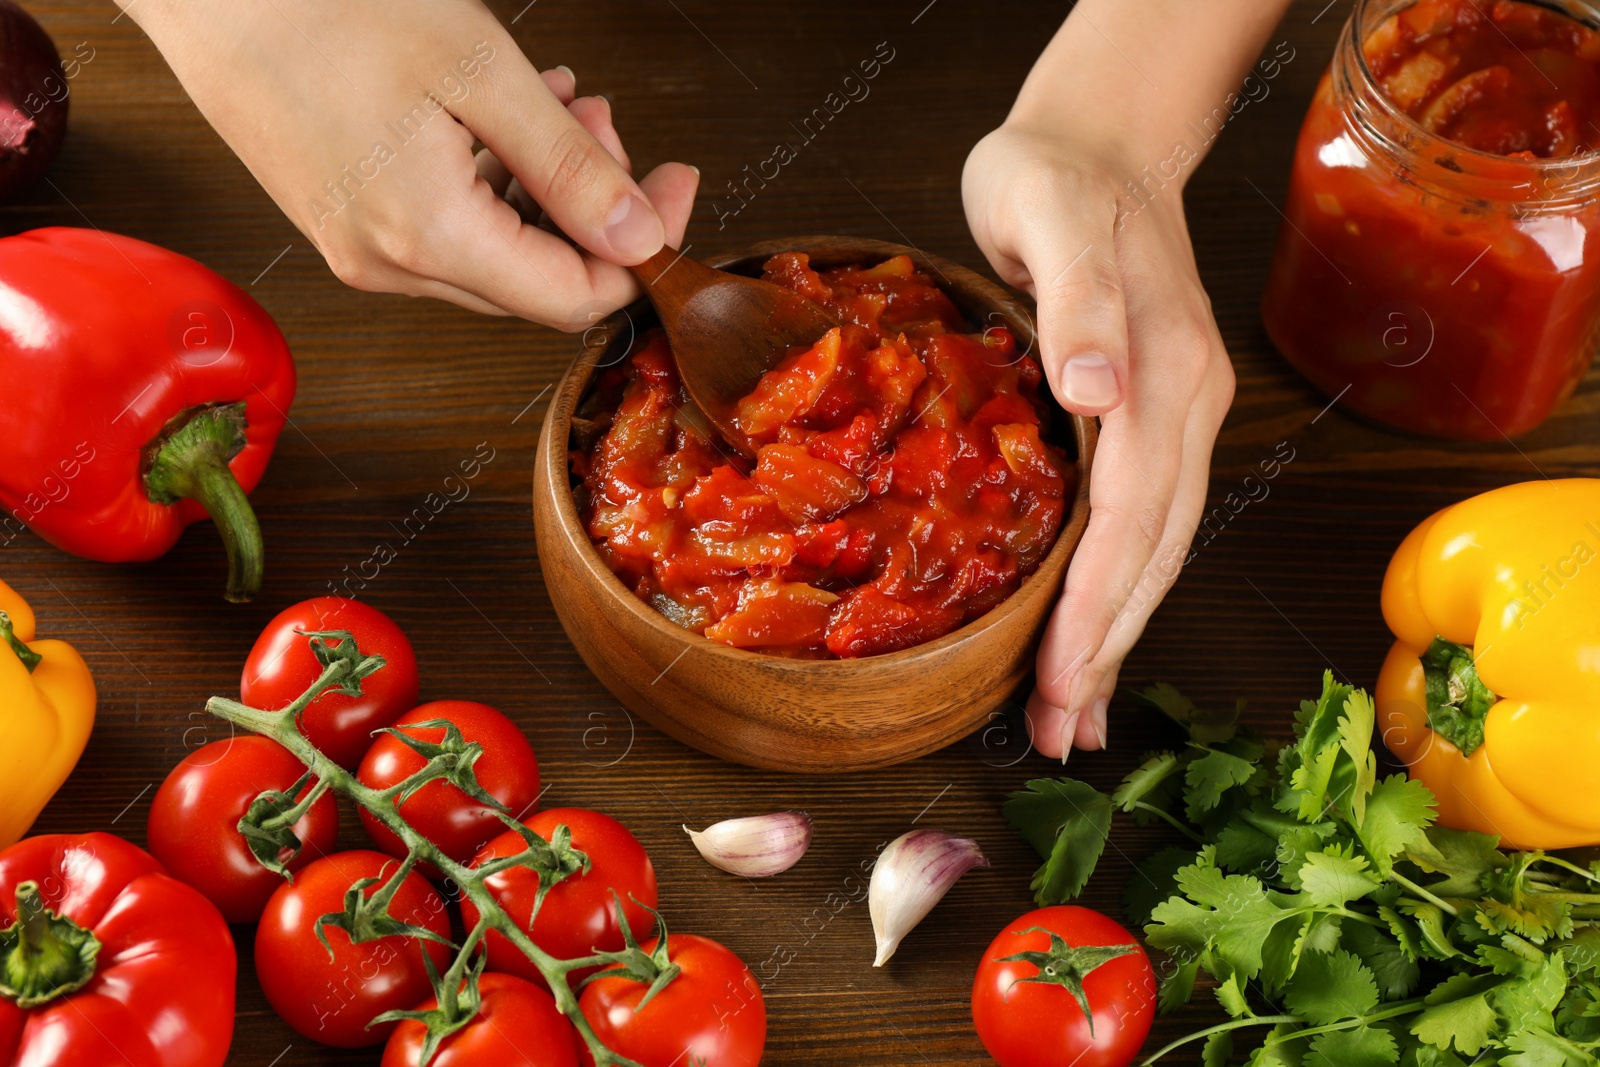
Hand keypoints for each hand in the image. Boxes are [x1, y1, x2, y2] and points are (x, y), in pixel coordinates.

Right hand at [123, 0, 697, 327]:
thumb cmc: (326, 8)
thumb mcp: (480, 73)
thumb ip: (570, 168)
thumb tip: (642, 237)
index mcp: (430, 238)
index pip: (576, 299)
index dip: (642, 251)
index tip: (675, 183)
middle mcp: (393, 267)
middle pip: (541, 281)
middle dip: (594, 207)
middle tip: (600, 120)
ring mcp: (364, 253)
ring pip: (500, 254)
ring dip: (548, 188)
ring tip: (555, 104)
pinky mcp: (348, 227)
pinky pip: (451, 231)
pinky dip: (497, 184)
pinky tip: (503, 118)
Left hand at [962, 122, 1234, 759]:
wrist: (1098, 141)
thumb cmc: (1056, 176)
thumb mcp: (1052, 212)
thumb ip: (1081, 301)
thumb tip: (1097, 391)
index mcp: (1162, 373)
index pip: (1132, 516)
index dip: (1097, 606)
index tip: (1060, 682)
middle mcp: (1182, 407)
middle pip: (1150, 553)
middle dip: (1105, 649)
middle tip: (1057, 735)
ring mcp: (1176, 416)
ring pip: (1152, 550)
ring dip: (1115, 637)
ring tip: (1072, 719)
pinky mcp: (1151, 418)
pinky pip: (1140, 522)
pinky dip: (1117, 590)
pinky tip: (1094, 637)